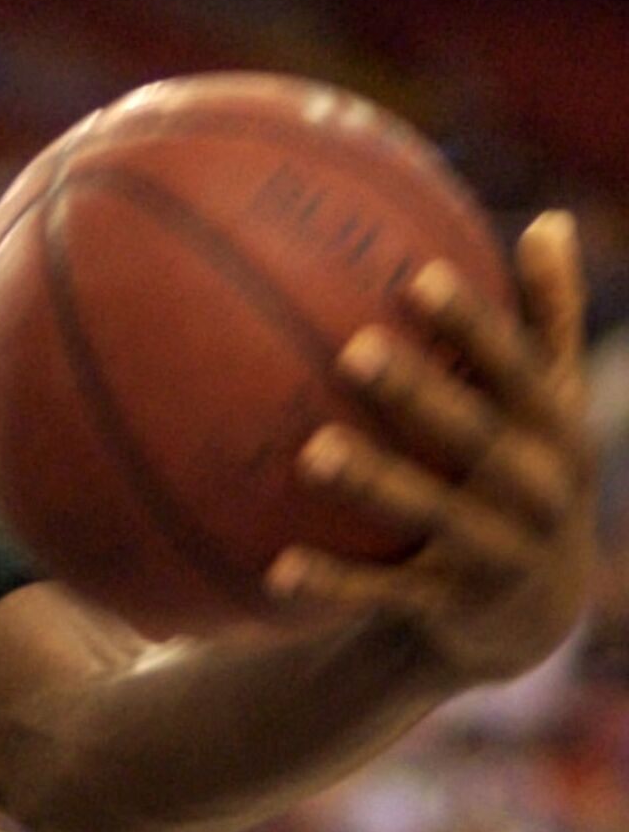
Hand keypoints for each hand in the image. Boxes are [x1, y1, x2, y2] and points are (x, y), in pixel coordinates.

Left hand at [266, 211, 594, 688]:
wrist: (532, 614)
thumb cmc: (527, 474)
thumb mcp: (550, 402)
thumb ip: (548, 318)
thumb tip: (551, 217)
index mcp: (555, 428)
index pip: (516, 366)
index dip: (473, 324)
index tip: (420, 277)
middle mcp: (538, 489)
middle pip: (476, 436)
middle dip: (419, 394)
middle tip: (353, 352)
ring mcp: (499, 552)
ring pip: (433, 514)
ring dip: (373, 483)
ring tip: (311, 452)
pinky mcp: (454, 608)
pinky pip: (387, 594)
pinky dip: (334, 583)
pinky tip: (274, 570)